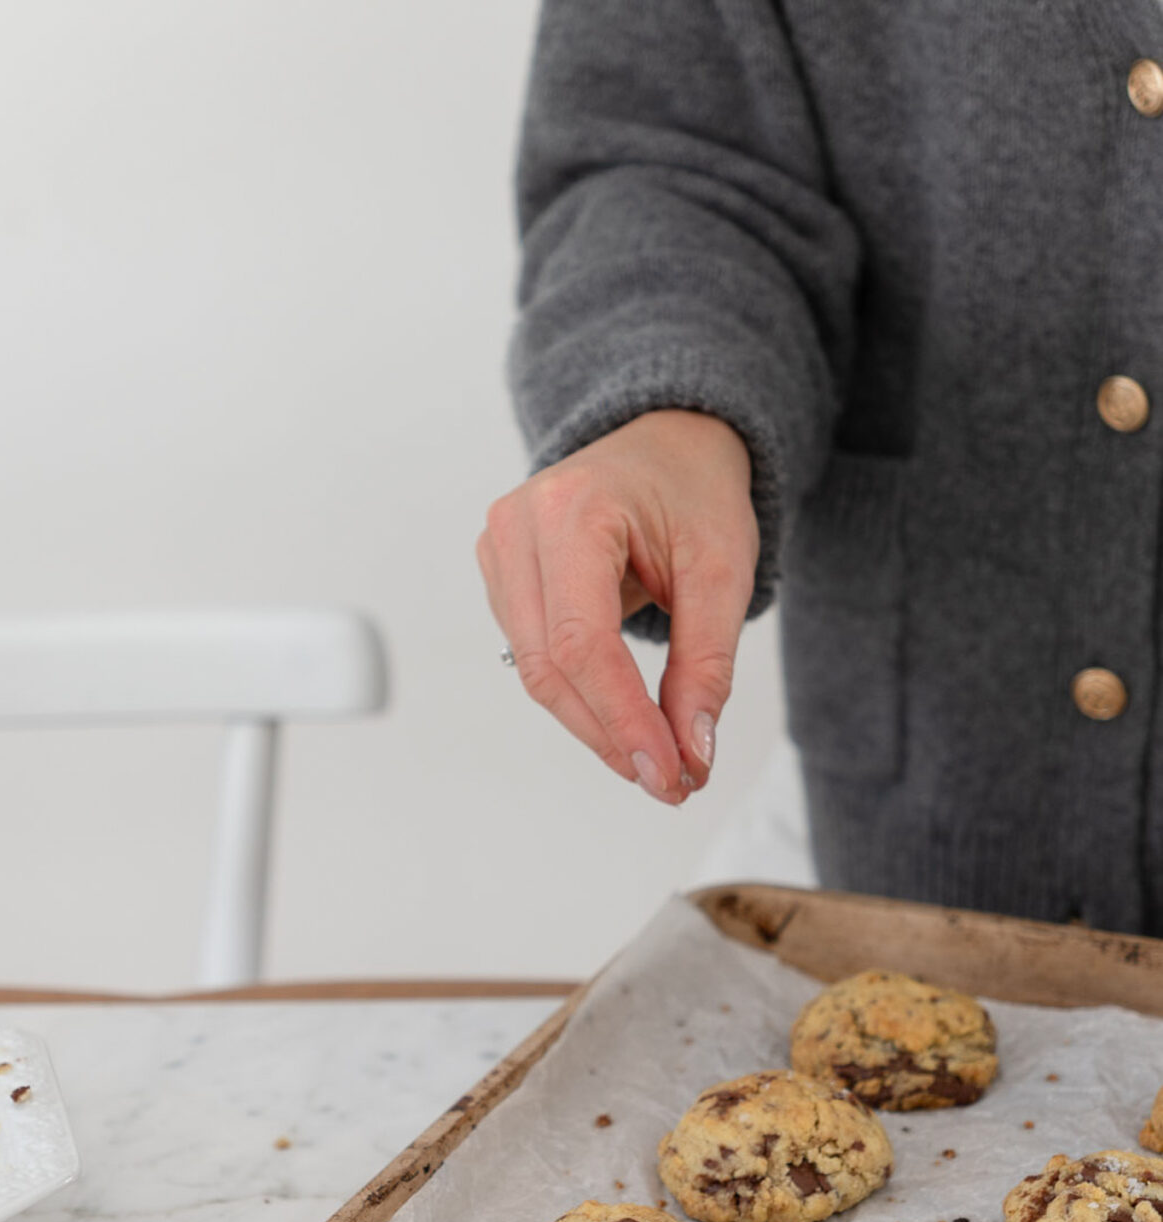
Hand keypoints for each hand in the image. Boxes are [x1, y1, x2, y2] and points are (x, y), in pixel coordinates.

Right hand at [477, 409, 757, 803]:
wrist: (666, 440)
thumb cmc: (694, 490)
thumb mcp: (723, 569)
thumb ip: (707, 663)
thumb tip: (693, 752)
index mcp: (572, 510)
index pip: (582, 643)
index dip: (622, 720)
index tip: (668, 775)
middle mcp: (517, 528)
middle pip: (549, 667)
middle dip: (611, 735)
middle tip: (671, 782)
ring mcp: (498, 551)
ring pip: (536, 672)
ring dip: (596, 725)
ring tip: (659, 756)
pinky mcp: (502, 576)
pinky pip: (534, 656)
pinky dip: (582, 697)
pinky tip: (626, 716)